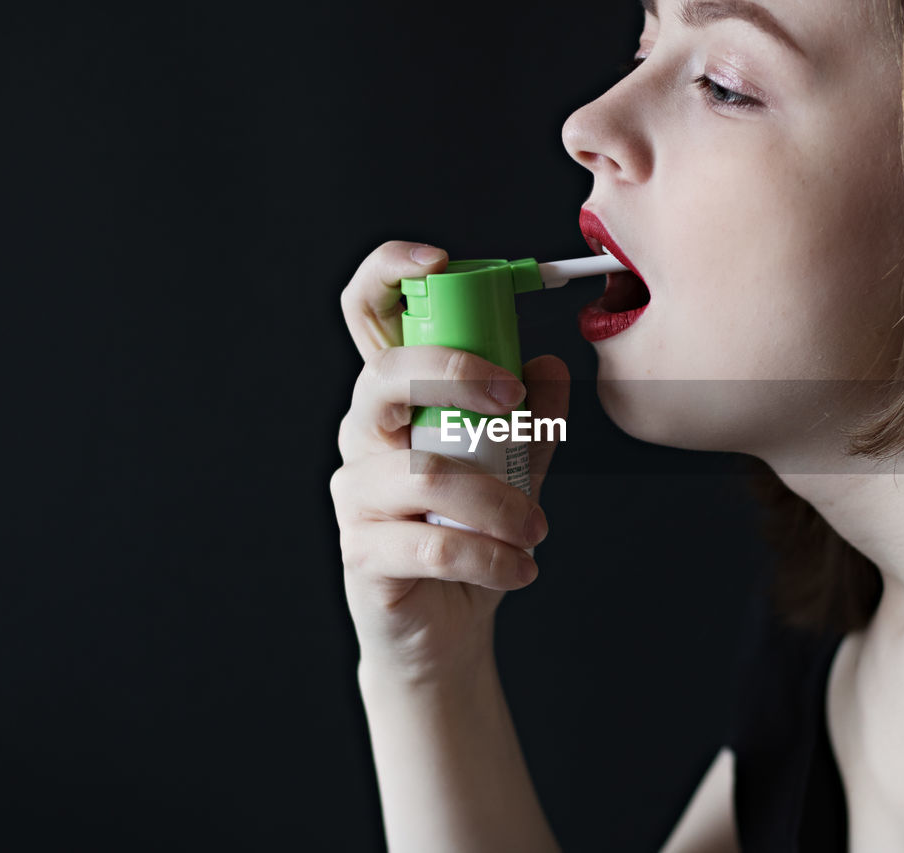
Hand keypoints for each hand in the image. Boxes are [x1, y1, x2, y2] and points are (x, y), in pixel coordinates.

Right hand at [330, 241, 569, 686]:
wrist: (447, 629)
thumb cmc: (474, 534)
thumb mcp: (516, 467)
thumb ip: (530, 417)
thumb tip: (548, 364)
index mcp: (396, 401)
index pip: (368, 315)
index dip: (389, 272)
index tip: (440, 260)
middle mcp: (363, 437)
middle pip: (384, 376)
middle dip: (455, 375)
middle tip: (514, 406)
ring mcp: (355, 495)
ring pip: (424, 472)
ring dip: (499, 502)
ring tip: (536, 531)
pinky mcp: (362, 553)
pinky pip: (431, 543)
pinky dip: (490, 557)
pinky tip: (519, 569)